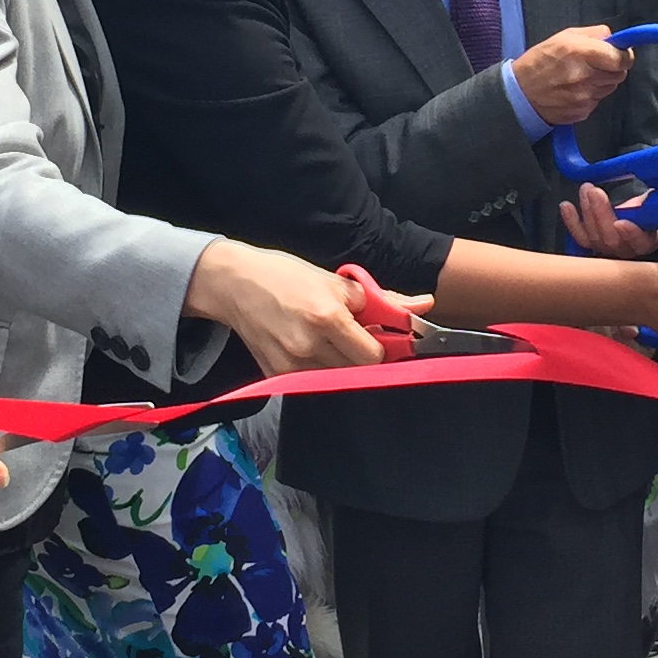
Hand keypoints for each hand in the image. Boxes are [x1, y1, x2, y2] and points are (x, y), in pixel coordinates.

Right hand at [188, 240, 388, 375]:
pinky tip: (309, 348)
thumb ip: (381, 299)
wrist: (234, 284)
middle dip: (362, 355)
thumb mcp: (335, 281)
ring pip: (337, 379)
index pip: (373, 356)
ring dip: (341, 364)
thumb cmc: (286, 276)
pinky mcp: (276, 376)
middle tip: (354, 337)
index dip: (381, 347)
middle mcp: (309, 346)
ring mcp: (290, 366)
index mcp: (327, 318)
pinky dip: (318, 369)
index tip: (377, 337)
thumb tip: (423, 306)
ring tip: (329, 341)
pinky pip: (312, 382)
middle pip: (357, 371)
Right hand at [511, 26, 631, 127]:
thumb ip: (593, 34)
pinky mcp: (581, 112)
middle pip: (619, 74)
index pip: (620, 58)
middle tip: (599, 64)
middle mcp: (584, 76)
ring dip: (602, 82)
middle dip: (613, 68)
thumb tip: (614, 38)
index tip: (621, 54)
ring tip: (583, 77)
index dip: (625, 56)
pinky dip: (591, 96)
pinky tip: (575, 90)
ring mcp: (583, 97)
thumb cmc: (540, 62)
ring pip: (609, 88)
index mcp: (580, 52)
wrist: (520, 94)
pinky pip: (597, 101)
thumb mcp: (563, 36)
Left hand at [562, 182, 657, 258]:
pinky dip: (572, 223)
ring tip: (586, 189)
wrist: (654, 215)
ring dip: (587, 212)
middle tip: (595, 191)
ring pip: (594, 238)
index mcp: (652, 240)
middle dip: (600, 214)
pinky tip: (566, 207)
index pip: (641, 243)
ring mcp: (611, 248)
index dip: (631, 234)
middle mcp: (629, 250)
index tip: (622, 222)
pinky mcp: (596, 242)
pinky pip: (582, 238)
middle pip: (611, 240)